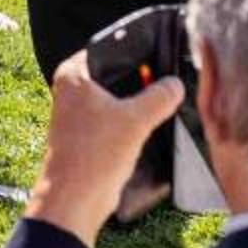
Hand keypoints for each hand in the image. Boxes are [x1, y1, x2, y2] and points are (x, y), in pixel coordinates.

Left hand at [28, 52, 187, 247]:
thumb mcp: (135, 120)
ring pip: (118, 98)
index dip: (139, 50)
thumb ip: (159, 96)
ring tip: (165, 102)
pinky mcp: (88, 134)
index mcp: (74, 74)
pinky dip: (133, 121)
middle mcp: (73, 90)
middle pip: (118, 74)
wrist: (75, 200)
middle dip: (143, 80)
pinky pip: (117, 119)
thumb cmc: (93, 156)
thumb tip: (174, 85)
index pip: (112, 48)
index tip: (165, 51)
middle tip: (171, 82)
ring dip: (139, 104)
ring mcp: (80, 113)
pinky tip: (154, 123)